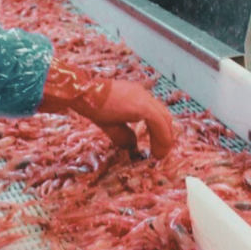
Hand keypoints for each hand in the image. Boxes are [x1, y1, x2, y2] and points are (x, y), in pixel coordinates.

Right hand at [38, 59, 174, 158]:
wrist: (84, 94)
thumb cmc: (92, 105)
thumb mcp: (110, 123)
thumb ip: (124, 134)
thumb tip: (134, 145)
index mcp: (136, 97)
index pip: (156, 113)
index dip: (159, 131)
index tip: (157, 146)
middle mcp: (143, 95)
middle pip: (164, 115)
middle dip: (166, 135)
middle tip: (160, 152)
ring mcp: (144, 98)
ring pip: (165, 119)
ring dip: (165, 139)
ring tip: (159, 155)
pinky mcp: (142, 106)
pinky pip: (159, 122)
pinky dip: (162, 137)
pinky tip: (157, 150)